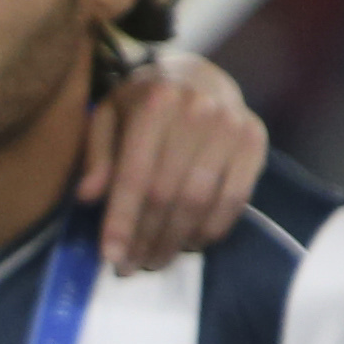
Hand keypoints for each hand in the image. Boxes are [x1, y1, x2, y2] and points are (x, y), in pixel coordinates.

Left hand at [84, 47, 263, 271]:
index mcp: (155, 102)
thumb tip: (88, 196)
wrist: (197, 76)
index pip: (136, 175)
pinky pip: (235, 199)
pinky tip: (189, 243)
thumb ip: (96, 155)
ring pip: (200, 202)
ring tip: (154, 261)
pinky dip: (211, 229)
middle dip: (146, 239)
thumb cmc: (142, 104)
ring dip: (175, 242)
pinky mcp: (254, 140)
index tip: (110, 257)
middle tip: (130, 267)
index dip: (122, 221)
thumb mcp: (107, 117)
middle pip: (168, 194)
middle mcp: (198, 110)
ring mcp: (232, 125)